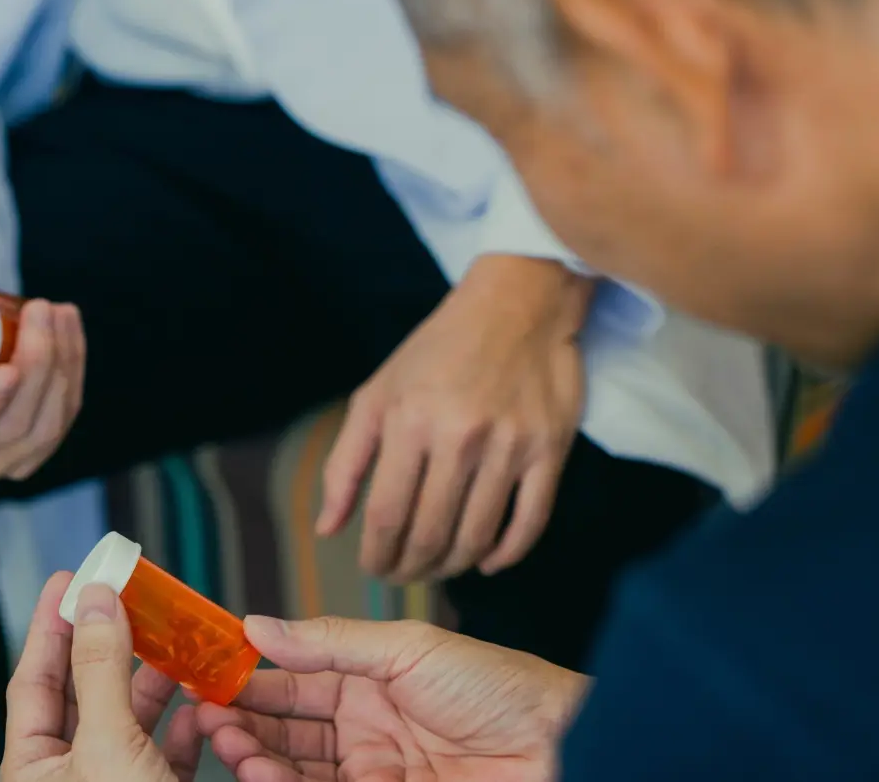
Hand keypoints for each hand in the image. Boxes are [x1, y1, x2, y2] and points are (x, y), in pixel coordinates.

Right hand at [0, 254, 86, 481]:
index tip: (8, 369)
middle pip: (15, 425)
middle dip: (41, 364)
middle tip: (41, 309)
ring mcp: (1, 456)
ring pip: (48, 422)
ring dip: (64, 364)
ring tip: (59, 312)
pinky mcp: (34, 444)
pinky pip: (64, 416)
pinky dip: (74, 373)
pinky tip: (71, 333)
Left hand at [2, 573, 202, 781]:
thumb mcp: (108, 746)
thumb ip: (101, 672)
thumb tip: (96, 602)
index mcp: (35, 769)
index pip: (34, 682)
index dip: (50, 627)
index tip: (67, 582)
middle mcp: (72, 774)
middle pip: (86, 693)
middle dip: (108, 644)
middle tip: (121, 596)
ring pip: (132, 719)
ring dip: (155, 683)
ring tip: (169, 641)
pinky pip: (169, 751)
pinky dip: (185, 727)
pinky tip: (197, 707)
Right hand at [196, 615, 586, 781]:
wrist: (557, 745)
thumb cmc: (497, 686)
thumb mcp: (406, 648)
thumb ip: (329, 642)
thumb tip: (258, 625)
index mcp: (369, 680)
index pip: (293, 680)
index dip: (247, 678)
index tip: (205, 676)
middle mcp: (365, 727)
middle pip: (286, 729)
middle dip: (242, 722)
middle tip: (206, 717)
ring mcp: (374, 770)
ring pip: (296, 768)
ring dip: (256, 756)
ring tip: (228, 742)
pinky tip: (261, 770)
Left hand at [320, 255, 590, 581]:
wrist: (518, 304)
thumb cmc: (439, 349)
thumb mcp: (378, 393)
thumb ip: (346, 463)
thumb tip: (328, 528)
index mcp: (409, 422)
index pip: (387, 517)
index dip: (378, 557)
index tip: (376, 569)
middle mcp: (458, 437)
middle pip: (431, 534)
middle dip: (412, 568)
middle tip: (406, 574)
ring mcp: (508, 446)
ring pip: (478, 536)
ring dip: (455, 566)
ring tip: (441, 567)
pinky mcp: (549, 450)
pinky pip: (529, 522)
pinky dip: (507, 553)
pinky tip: (488, 561)